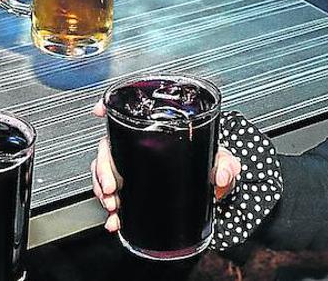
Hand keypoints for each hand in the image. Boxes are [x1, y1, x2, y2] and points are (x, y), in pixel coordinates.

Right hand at [88, 103, 240, 232]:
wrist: (214, 189)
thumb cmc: (214, 165)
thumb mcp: (223, 161)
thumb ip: (227, 166)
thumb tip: (222, 175)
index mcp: (161, 131)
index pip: (131, 113)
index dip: (110, 107)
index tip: (100, 110)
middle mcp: (143, 146)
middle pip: (110, 147)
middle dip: (104, 167)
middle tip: (111, 186)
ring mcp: (135, 166)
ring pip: (106, 171)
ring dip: (103, 189)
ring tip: (113, 205)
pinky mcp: (135, 188)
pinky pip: (114, 195)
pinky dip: (111, 211)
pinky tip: (115, 220)